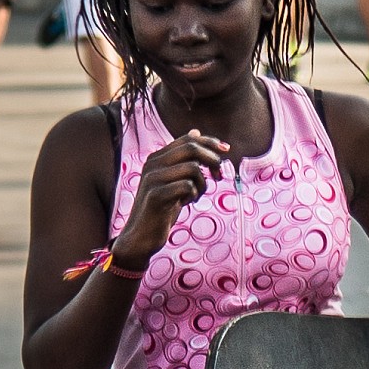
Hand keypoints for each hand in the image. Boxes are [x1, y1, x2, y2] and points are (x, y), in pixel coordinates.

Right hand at [114, 131, 226, 268]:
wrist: (141, 237)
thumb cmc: (161, 209)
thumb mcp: (172, 180)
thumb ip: (182, 159)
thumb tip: (195, 131)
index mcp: (156, 158)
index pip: (188, 139)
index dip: (210, 142)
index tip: (226, 150)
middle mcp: (152, 164)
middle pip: (192, 148)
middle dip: (212, 159)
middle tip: (218, 175)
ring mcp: (153, 179)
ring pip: (193, 168)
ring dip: (202, 183)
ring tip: (194, 196)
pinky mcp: (156, 195)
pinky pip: (187, 186)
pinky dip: (193, 195)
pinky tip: (186, 203)